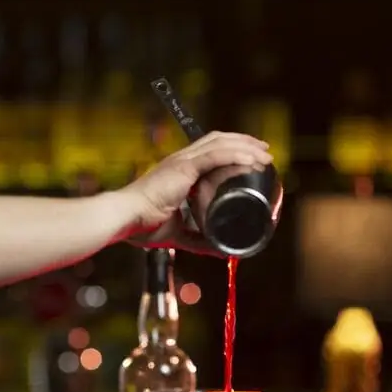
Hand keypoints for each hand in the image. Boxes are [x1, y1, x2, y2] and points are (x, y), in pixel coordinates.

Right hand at [118, 131, 271, 254]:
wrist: (126, 219)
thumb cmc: (142, 226)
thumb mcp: (178, 233)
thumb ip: (198, 241)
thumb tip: (221, 251)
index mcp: (178, 171)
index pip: (209, 149)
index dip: (231, 149)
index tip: (252, 157)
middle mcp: (180, 160)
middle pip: (218, 140)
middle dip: (244, 142)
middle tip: (265, 151)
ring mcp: (181, 162)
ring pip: (220, 144)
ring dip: (246, 146)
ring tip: (265, 154)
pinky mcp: (182, 168)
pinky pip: (215, 156)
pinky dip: (235, 156)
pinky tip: (251, 160)